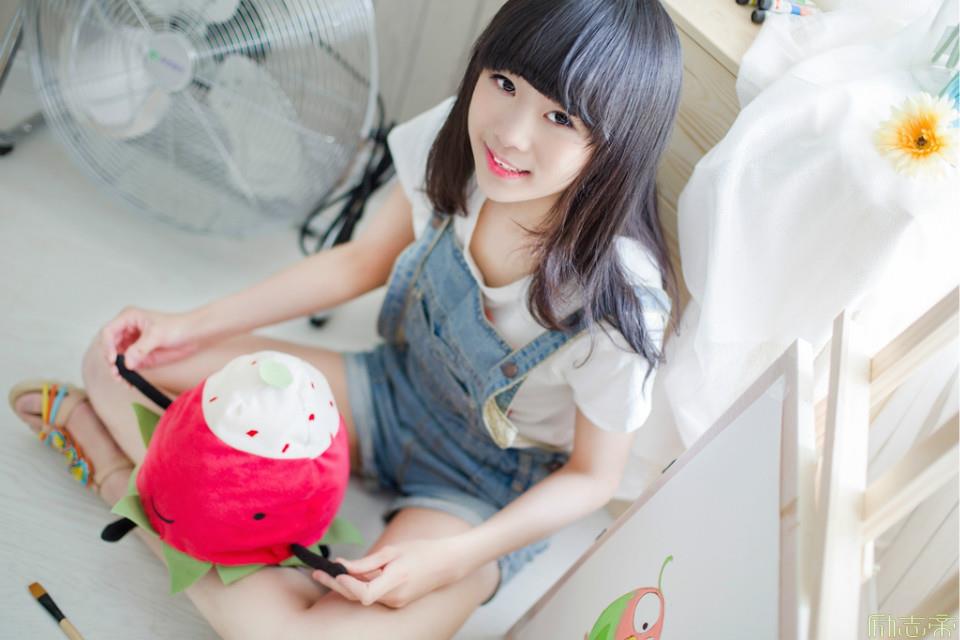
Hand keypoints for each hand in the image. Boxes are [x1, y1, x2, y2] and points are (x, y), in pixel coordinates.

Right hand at [99, 306, 204, 376]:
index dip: (108, 346)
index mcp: (128, 318)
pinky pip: (127, 366)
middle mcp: (127, 331)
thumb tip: (127, 363)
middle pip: (109, 347)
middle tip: (116, 373)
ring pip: (117, 359)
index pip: (108, 332)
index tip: (113, 359)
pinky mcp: (139, 356)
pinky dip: (126, 375)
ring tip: (122, 380)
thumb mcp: (157, 335)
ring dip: (117, 370)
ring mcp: (132, 344)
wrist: (193, 335)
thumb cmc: (177, 327)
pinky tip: (129, 382)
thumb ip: (140, 349)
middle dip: (111, 361)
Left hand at [312, 537, 467, 608]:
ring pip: (363, 596)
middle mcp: (394, 598)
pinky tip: (352, 575)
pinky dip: (360, 585)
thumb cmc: (420, 552)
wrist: (445, 564)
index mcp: (396, 581)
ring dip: (347, 585)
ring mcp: (395, 603)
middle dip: (336, 584)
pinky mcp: (396, 602)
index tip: (335, 571)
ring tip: (331, 570)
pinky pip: (372, 595)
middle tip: (318, 571)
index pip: (364, 594)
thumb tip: (342, 566)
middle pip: (357, 597)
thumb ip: (366, 562)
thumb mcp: (392, 551)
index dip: (347, 585)